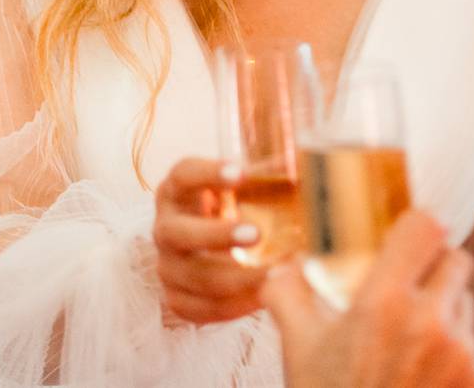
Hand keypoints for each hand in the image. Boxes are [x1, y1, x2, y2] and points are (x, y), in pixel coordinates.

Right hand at [154, 158, 265, 325]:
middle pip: (178, 232)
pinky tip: (260, 298)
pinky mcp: (175, 296)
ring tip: (271, 274)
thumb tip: (307, 165)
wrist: (215, 246)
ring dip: (233, 278)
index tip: (240, 174)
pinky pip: (197, 307)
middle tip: (256, 234)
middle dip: (217, 235)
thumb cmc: (236, 208)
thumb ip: (268, 177)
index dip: (208, 173)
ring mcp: (167, 264)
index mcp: (178, 190)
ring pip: (191, 275)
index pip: (184, 174)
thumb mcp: (244, 188)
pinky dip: (230, 306)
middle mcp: (166, 226)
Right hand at [263, 210, 473, 387]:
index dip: (418, 228)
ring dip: (448, 317)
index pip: (426, 226)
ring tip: (413, 350)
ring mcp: (463, 355)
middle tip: (411, 296)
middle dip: (436, 273)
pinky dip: (459, 362)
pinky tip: (430, 381)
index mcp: (385, 302)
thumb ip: (288, 295)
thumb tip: (283, 264)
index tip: (409, 237)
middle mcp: (431, 321)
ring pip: (468, 307)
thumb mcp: (300, 352)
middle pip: (456, 261)